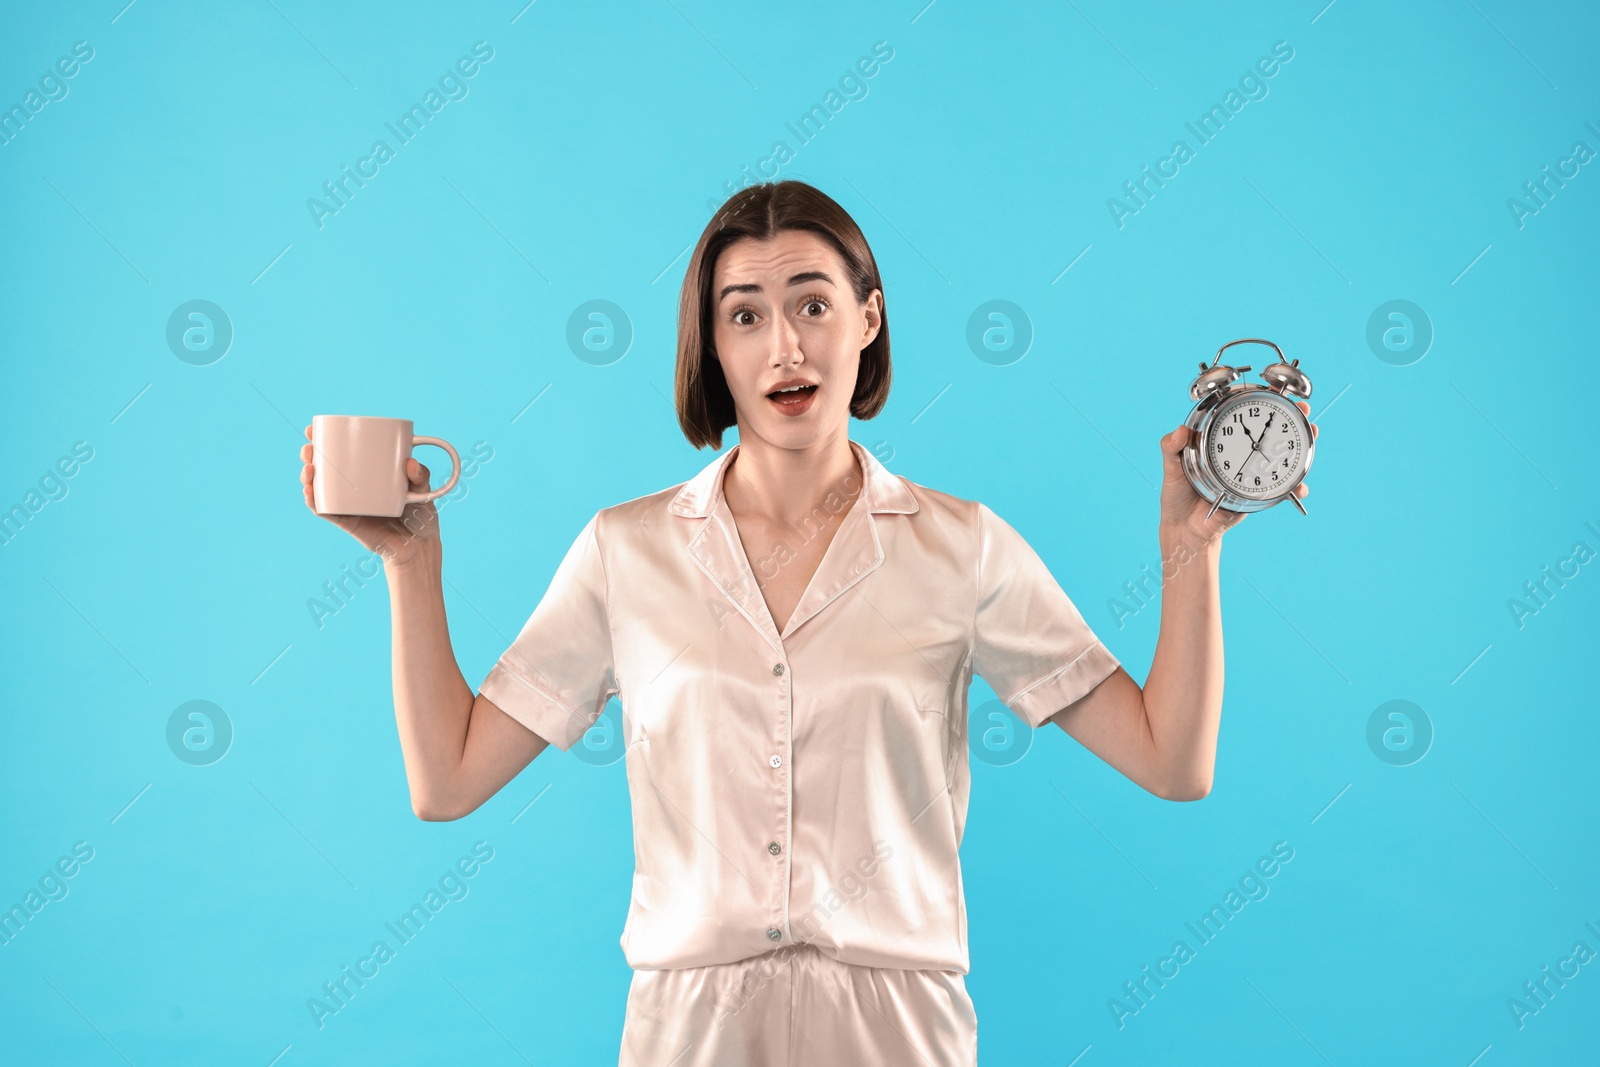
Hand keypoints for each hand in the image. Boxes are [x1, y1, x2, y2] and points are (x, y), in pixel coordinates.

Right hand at [299, 425, 442, 567]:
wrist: (420, 546)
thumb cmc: (421, 515)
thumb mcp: (424, 489)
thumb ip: (421, 476)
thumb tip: (411, 464)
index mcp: (368, 474)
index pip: (342, 453)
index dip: (324, 440)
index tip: (314, 429)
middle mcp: (354, 488)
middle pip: (324, 468)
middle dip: (310, 455)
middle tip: (310, 448)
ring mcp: (349, 504)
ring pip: (319, 488)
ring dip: (307, 476)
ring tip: (309, 468)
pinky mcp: (348, 522)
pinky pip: (326, 511)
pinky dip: (314, 502)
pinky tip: (310, 492)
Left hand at [1158, 400, 1317, 543]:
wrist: (1185, 529)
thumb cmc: (1177, 495)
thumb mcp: (1172, 468)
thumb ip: (1172, 449)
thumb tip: (1179, 432)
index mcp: (1221, 442)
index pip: (1243, 415)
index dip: (1260, 400)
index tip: (1275, 387)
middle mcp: (1241, 454)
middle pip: (1271, 431)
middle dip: (1292, 416)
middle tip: (1302, 409)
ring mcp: (1252, 472)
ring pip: (1282, 454)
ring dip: (1301, 444)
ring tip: (1311, 434)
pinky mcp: (1257, 493)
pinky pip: (1280, 487)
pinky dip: (1295, 487)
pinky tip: (1301, 486)